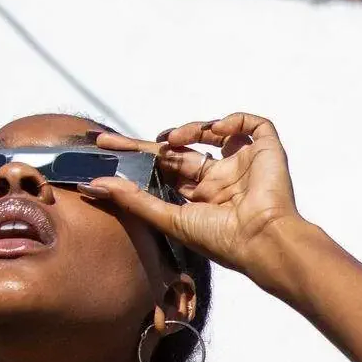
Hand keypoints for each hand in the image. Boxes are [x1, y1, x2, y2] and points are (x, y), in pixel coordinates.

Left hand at [86, 114, 305, 279]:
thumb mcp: (171, 219)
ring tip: (173, 139)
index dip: (139, 158)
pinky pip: (252, 125)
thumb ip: (134, 201)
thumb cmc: (223, 240)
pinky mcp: (267, 151)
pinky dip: (233, 121)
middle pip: (184, 150)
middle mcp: (222, 179)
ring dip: (191, 129)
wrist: (263, 240)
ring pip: (214, 132)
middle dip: (152, 143)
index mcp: (203, 197)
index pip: (166, 170)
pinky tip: (216, 130)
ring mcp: (244, 163)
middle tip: (116, 141)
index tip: (107, 149)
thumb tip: (94, 185)